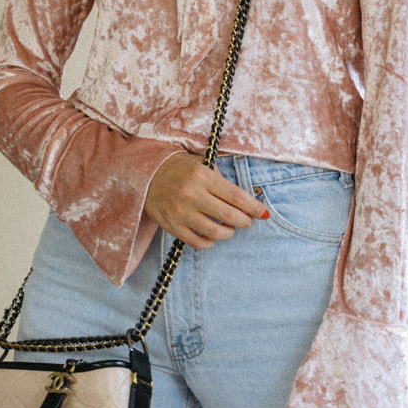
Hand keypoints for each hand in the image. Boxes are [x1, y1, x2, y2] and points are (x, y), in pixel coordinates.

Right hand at [142, 152, 267, 247]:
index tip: (263, 213)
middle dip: (244, 221)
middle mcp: (192, 195)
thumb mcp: (200, 164)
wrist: (144, 176)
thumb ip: (219, 180)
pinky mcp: (172, 227)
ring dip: (228, 233)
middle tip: (247, 221)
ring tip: (229, 228)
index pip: (236, 196)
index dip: (254, 207)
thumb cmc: (178, 168)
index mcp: (202, 177)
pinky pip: (197, 242)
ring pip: (215, 233)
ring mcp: (181, 213)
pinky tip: (212, 236)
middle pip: (229, 216)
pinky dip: (210, 242)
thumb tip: (243, 200)